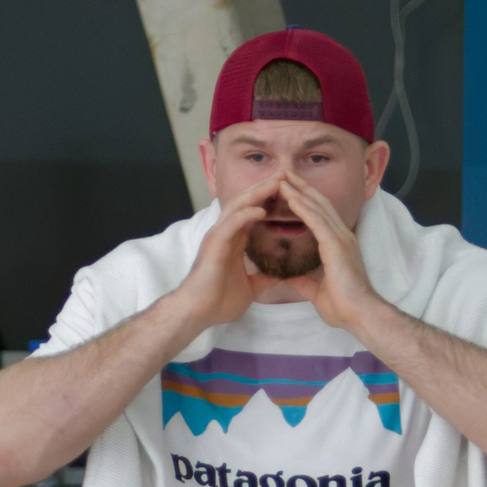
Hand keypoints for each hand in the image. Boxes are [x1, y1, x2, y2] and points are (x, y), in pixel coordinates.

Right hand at [169, 175, 282, 333]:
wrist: (197, 313)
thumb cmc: (219, 301)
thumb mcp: (251, 288)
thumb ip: (264, 278)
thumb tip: (281, 277)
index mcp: (234, 240)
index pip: (253, 212)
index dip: (269, 199)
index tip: (289, 189)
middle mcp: (225, 233)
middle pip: (246, 202)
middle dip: (265, 187)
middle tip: (285, 174)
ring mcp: (218, 237)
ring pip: (238, 207)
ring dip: (257, 193)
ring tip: (277, 182)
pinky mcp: (214, 245)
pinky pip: (231, 224)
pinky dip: (245, 215)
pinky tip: (261, 210)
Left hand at [272, 173, 382, 333]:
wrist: (360, 314)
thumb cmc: (343, 306)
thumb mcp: (316, 290)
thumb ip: (303, 280)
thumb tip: (287, 277)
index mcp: (339, 244)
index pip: (320, 215)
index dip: (305, 199)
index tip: (288, 189)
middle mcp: (342, 236)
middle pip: (320, 203)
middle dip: (301, 186)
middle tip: (283, 172)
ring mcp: (341, 238)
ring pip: (318, 207)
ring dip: (299, 191)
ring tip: (282, 178)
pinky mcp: (337, 245)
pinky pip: (317, 221)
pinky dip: (303, 207)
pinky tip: (290, 197)